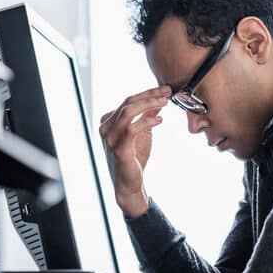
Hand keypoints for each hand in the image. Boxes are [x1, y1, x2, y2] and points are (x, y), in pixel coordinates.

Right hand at [99, 85, 170, 217]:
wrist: (129, 183)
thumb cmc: (134, 159)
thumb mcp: (142, 133)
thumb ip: (147, 117)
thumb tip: (158, 101)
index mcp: (108, 122)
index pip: (128, 101)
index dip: (147, 93)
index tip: (165, 90)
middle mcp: (105, 128)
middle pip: (127, 103)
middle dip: (149, 95)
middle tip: (167, 92)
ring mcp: (109, 138)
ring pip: (127, 111)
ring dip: (148, 104)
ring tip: (164, 102)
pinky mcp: (118, 148)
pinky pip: (132, 128)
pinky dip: (147, 121)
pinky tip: (159, 120)